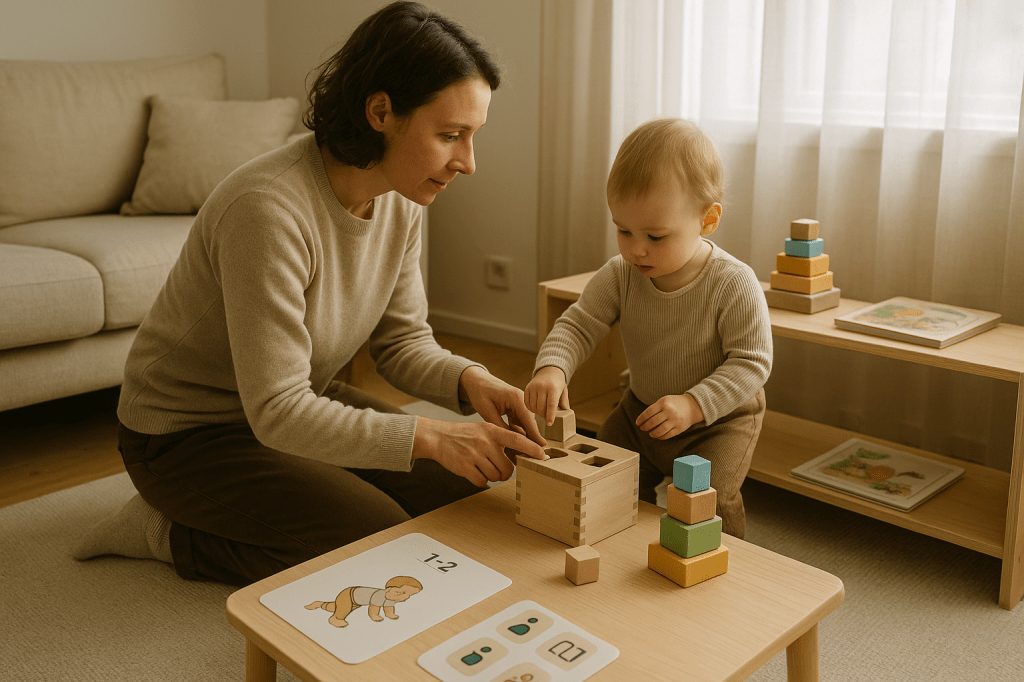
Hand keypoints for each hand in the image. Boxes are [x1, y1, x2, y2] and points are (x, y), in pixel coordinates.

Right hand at [412, 367, 546, 486]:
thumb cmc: (466, 435)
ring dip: (491, 476)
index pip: (518, 440)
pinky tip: (473, 471)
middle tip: (497, 468)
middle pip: (507, 468)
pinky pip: (481, 482)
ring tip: (481, 466)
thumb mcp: (484, 429)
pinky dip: (479, 480)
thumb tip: (524, 451)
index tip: (543, 456)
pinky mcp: (465, 467)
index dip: (532, 449)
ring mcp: (475, 455)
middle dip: (505, 472)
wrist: (439, 437)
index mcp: (492, 431)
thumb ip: (502, 438)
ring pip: (495, 476)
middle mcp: (485, 442)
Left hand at [459, 366, 546, 446]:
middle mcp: (522, 400)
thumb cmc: (480, 392)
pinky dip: (516, 432)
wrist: (476, 381)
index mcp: (516, 398)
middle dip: (530, 439)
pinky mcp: (516, 407)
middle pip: (529, 423)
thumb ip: (499, 425)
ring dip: (522, 437)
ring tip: (519, 453)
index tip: (541, 448)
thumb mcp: (487, 410)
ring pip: (524, 424)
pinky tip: (513, 443)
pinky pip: (519, 422)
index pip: (529, 420)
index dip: (535, 435)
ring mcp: (520, 404)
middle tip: (529, 456)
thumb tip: (511, 441)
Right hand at [524, 366, 569, 425]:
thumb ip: (564, 403)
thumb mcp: (564, 391)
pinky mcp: (527, 388)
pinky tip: (536, 408)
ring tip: (542, 412)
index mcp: (553, 388)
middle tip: (547, 417)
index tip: (549, 424)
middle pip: (541, 407)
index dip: (550, 415)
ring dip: (538, 413)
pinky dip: (531, 408)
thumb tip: (566, 413)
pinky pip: (527, 403)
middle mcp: (542, 387)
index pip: (551, 404)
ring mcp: (533, 387)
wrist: (548, 371)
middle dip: (544, 415)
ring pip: (533, 406)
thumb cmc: (558, 384)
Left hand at [636, 394, 703, 439]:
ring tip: (650, 433)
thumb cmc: (675, 403)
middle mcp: (669, 411)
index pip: (648, 412)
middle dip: (645, 427)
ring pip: (659, 430)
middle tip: (642, 428)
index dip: (641, 419)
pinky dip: (660, 437)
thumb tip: (642, 420)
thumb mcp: (664, 400)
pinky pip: (667, 435)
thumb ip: (654, 408)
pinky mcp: (679, 428)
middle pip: (652, 422)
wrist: (693, 406)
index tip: (637, 423)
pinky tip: (657, 436)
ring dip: (652, 433)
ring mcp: (675, 420)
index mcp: (664, 403)